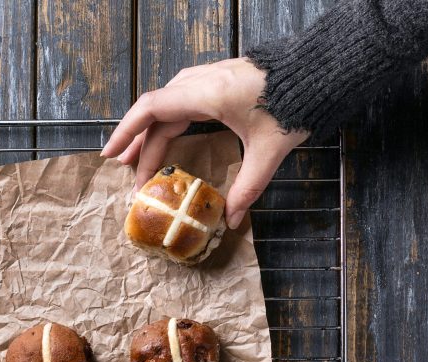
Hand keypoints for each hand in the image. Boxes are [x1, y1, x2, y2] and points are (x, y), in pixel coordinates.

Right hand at [101, 58, 308, 228]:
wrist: (316, 74)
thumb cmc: (293, 106)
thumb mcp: (268, 152)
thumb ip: (248, 188)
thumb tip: (233, 220)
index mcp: (206, 94)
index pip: (152, 110)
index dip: (127, 132)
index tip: (111, 156)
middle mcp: (200, 82)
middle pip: (157, 113)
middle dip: (139, 144)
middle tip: (129, 174)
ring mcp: (209, 78)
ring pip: (168, 106)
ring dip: (152, 132)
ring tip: (138, 159)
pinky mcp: (219, 82)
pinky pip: (182, 101)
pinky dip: (169, 122)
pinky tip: (168, 137)